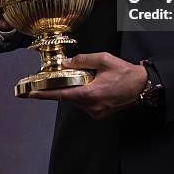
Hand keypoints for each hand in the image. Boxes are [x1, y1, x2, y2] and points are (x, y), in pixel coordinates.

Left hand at [28, 53, 147, 119]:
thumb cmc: (126, 73)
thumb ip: (83, 60)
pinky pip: (85, 103)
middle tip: (64, 75)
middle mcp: (91, 107)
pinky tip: (93, 84)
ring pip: (77, 100)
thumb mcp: (104, 60)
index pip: (61, 95)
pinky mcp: (99, 113)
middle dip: (65, 85)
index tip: (31, 94)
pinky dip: (84, 93)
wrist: (142, 87)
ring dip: (76, 89)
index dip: (45, 94)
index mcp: (90, 94)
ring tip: (89, 77)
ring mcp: (96, 112)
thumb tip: (68, 63)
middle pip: (69, 96)